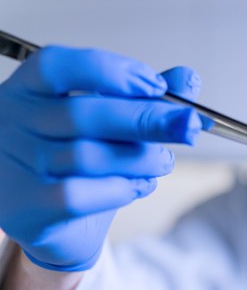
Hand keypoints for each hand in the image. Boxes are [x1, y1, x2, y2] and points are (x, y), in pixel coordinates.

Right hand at [0, 46, 201, 270]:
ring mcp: (14, 166)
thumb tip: (187, 79)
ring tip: (162, 162)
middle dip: (147, 119)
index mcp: (28, 90)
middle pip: (83, 114)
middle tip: (187, 125)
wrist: (57, 223)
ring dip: (140, 159)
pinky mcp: (25, 208)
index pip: (58, 66)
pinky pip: (78, 195)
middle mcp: (13, 123)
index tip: (157, 85)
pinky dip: (119, 189)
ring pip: (87, 157)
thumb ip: (145, 99)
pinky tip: (138, 186)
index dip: (110, 71)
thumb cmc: (82, 164)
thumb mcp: (112, 124)